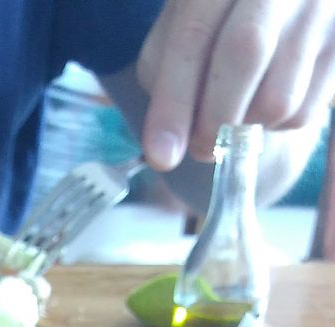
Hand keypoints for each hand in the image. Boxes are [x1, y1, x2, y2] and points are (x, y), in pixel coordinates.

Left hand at [137, 0, 334, 168]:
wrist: (273, 0)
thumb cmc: (216, 16)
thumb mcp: (179, 29)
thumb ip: (163, 74)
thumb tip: (166, 145)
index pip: (194, 35)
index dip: (174, 103)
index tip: (162, 156)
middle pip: (244, 53)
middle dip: (212, 119)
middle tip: (199, 148)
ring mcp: (319, 6)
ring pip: (279, 96)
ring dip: (246, 125)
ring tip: (235, 111)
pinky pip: (304, 112)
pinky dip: (275, 124)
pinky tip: (265, 99)